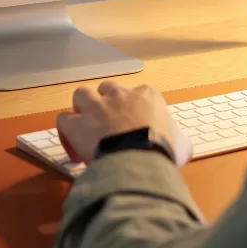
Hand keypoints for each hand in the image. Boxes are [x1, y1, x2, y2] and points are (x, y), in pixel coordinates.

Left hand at [57, 81, 191, 165]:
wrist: (140, 159)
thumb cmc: (164, 149)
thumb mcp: (182, 143)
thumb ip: (178, 139)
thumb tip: (181, 146)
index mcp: (147, 95)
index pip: (140, 94)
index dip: (136, 110)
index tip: (136, 127)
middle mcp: (120, 94)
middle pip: (108, 89)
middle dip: (106, 103)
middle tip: (110, 125)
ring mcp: (96, 106)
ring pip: (81, 94)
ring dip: (82, 109)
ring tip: (87, 128)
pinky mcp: (77, 123)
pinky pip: (64, 120)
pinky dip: (67, 131)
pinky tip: (74, 148)